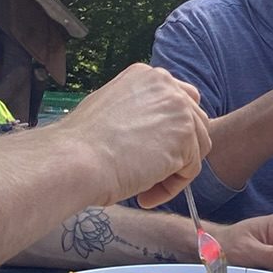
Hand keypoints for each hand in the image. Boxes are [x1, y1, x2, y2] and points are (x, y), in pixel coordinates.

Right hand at [59, 64, 209, 207]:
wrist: (75, 160)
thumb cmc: (81, 145)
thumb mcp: (111, 112)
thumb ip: (138, 114)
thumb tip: (153, 134)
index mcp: (147, 76)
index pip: (178, 101)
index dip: (171, 131)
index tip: (151, 153)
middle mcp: (167, 85)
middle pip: (195, 121)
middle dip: (179, 150)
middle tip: (151, 173)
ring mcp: (179, 108)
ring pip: (197, 146)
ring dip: (174, 171)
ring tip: (144, 188)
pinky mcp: (186, 137)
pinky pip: (190, 169)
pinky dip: (171, 187)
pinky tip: (145, 196)